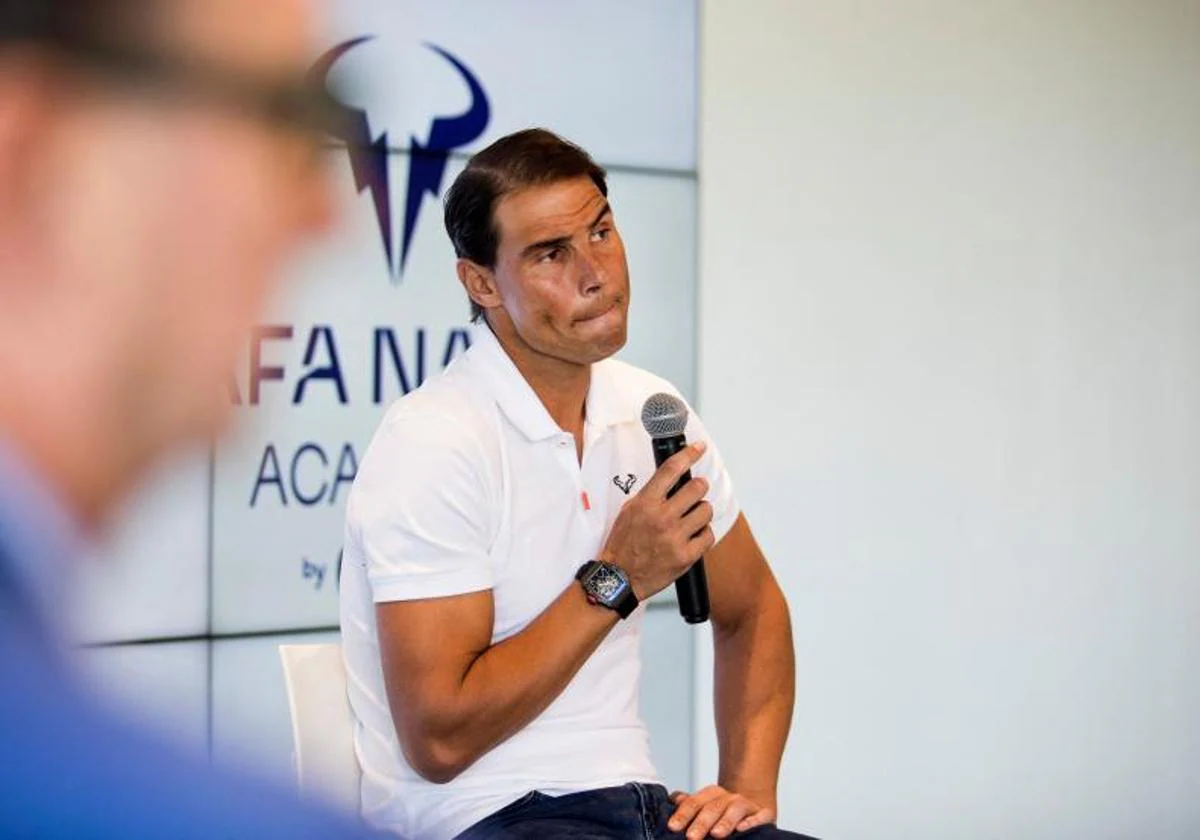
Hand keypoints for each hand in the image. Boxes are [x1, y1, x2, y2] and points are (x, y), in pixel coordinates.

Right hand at [598, 442, 714, 600]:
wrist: (619, 576)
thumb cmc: (623, 544)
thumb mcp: (629, 511)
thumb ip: (650, 495)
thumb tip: (672, 479)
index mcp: (645, 503)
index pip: (671, 469)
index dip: (689, 454)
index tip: (699, 448)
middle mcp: (661, 517)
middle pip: (697, 487)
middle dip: (699, 488)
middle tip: (695, 493)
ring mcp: (674, 537)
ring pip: (706, 511)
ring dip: (701, 512)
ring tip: (692, 519)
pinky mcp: (685, 556)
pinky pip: (708, 535)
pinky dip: (703, 535)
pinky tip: (693, 537)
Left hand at [667, 785, 775, 838]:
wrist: (752, 808)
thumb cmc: (723, 812)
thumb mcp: (705, 806)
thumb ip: (689, 805)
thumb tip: (673, 799)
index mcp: (711, 795)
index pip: (694, 802)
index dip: (683, 814)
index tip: (673, 827)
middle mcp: (728, 797)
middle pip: (712, 807)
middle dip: (701, 822)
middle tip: (691, 837)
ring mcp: (746, 805)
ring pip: (735, 809)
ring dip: (725, 821)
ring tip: (716, 834)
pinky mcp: (764, 814)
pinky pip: (760, 816)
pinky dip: (752, 822)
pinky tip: (742, 829)